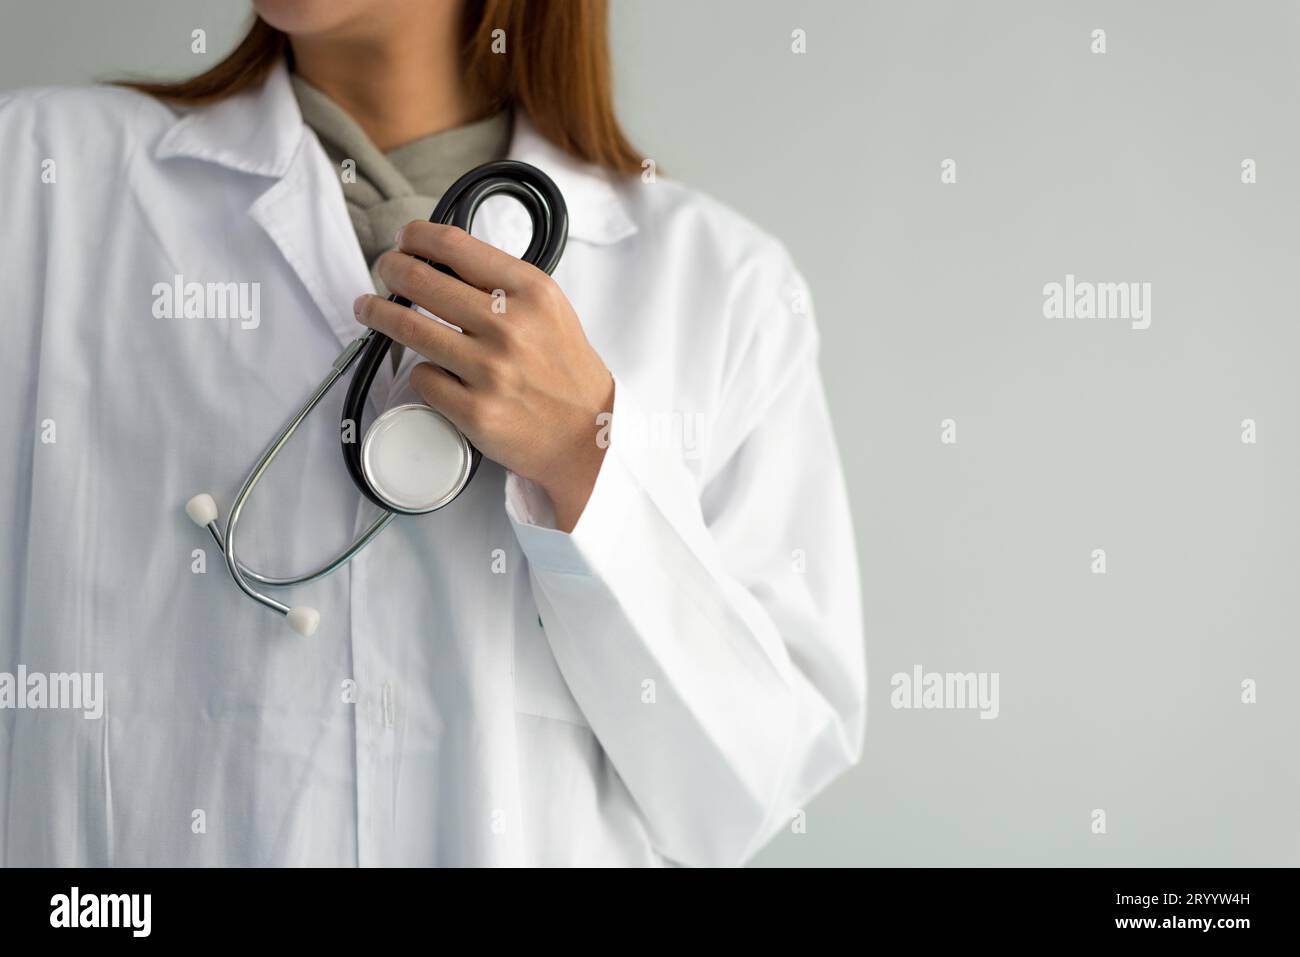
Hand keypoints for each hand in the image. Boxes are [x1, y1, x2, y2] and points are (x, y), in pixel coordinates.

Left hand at [353, 222, 613, 532]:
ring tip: (369, 308)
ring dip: (378, 313)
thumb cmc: (565, 371)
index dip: (418, 237)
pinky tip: (430, 370)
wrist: (587, 434)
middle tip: (384, 270)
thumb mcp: (549, 310)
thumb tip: (442, 259)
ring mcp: (490, 370)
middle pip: (421, 280)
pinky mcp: (474, 410)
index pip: (456, 246)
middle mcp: (509, 326)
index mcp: (531, 292)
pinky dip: (420, 371)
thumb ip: (504, 283)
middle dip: (391, 268)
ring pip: (408, 327)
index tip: (406, 239)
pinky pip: (422, 378)